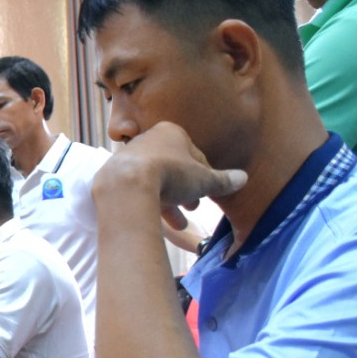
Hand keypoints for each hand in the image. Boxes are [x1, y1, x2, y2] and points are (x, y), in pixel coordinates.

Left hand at [95, 122, 246, 230]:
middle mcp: (147, 140)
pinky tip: (156, 220)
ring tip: (178, 225)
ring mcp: (128, 157)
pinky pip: (136, 190)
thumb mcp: (203, 180)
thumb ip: (222, 180)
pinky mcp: (113, 175)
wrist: (126, 184)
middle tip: (193, 209)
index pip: (194, 155)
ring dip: (169, 203)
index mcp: (171, 132)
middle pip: (173, 169)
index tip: (208, 193)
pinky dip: (149, 203)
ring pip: (155, 181)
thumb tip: (243, 178)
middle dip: (186, 191)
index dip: (204, 176)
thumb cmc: (170, 174)